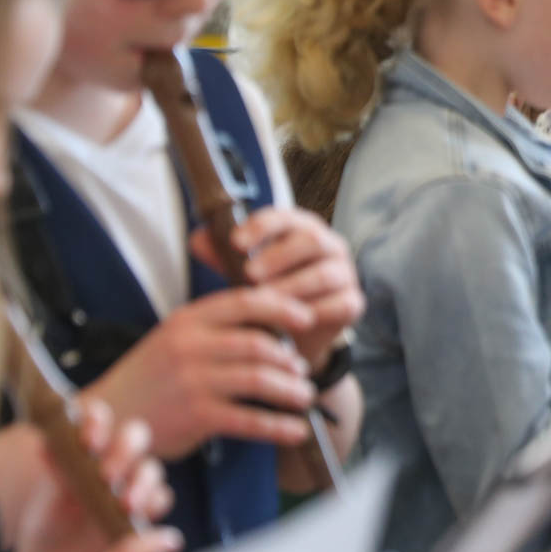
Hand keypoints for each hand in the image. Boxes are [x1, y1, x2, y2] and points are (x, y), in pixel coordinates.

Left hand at [5, 397, 174, 551]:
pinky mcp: (147, 508)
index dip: (97, 421)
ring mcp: (134, 481)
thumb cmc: (51, 519)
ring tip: (125, 505)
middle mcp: (116, 457)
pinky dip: (152, 506)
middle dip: (125, 450)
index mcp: (89, 444)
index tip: (88, 441)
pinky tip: (137, 518)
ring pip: (151, 469)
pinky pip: (161, 499)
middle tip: (107, 475)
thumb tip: (47, 447)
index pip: (98, 419)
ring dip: (141, 483)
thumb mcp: (48, 499)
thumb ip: (56, 473)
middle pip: (135, 436)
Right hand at [84, 287, 316, 457]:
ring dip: (290, 390)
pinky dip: (277, 426)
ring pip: (258, 379)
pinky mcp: (195, 416)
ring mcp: (192, 380)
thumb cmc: (148, 377)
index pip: (245, 302)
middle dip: (289, 359)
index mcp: (187, 320)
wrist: (107, 416)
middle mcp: (190, 346)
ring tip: (304, 397)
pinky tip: (295, 431)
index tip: (307, 317)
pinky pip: (248, 419)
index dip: (283, 307)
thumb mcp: (173, 338)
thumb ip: (213, 328)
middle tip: (303, 371)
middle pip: (258, 344)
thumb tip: (270, 325)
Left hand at [190, 205, 363, 370]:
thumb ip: (223, 255)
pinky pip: (339, 304)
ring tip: (265, 300)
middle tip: (249, 274)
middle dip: (278, 256)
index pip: (285, 217)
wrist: (296, 334)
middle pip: (310, 240)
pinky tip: (291, 321)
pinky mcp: (353, 302)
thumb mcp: (243, 272)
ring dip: (292, 287)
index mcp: (303, 229)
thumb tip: (197, 239)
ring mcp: (345, 274)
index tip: (235, 242)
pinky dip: (314, 312)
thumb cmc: (270, 292)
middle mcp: (329, 246)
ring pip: (324, 274)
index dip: (261, 226)